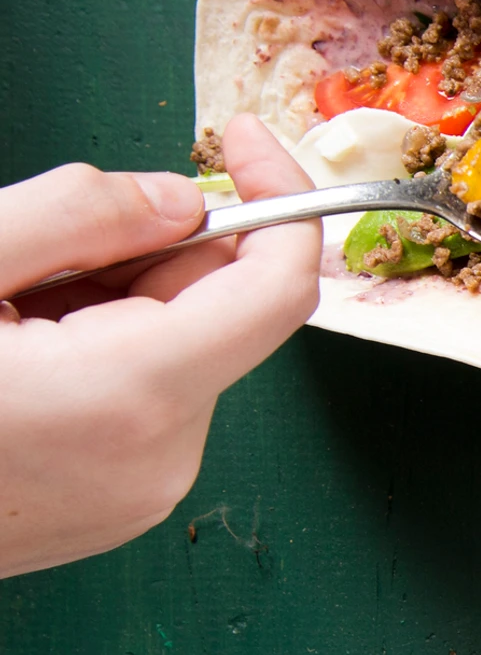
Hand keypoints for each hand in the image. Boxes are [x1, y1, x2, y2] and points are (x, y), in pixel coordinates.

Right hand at [0, 114, 319, 575]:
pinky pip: (142, 406)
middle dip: (147, 256)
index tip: (238, 141)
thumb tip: (175, 200)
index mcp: (133, 391)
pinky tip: (12, 367)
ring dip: (110, 309)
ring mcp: (140, 497)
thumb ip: (79, 213)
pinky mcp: (114, 512)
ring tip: (4, 324)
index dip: (276, 196)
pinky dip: (98, 361)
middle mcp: (159, 458)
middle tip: (36, 256)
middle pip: (217, 315)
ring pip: (176, 356)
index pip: (279, 286)